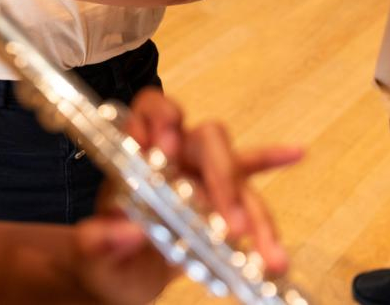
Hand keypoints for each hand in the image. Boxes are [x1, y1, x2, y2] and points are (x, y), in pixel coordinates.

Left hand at [72, 89, 302, 302]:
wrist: (119, 278)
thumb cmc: (105, 259)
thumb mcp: (92, 257)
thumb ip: (97, 243)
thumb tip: (124, 231)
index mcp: (136, 156)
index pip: (148, 112)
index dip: (157, 118)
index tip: (163, 146)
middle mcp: (173, 156)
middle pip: (205, 140)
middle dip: (221, 174)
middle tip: (229, 222)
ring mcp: (200, 174)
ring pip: (236, 170)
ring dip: (251, 208)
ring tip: (267, 254)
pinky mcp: (221, 197)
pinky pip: (251, 172)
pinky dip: (273, 161)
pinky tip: (298, 153)